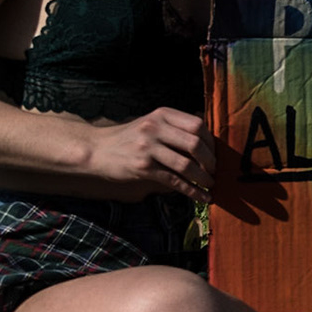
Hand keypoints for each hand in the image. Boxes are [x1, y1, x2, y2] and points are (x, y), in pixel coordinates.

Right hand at [85, 108, 214, 202]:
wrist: (96, 149)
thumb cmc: (129, 138)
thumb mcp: (151, 124)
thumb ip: (175, 128)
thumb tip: (209, 142)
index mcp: (162, 115)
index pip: (197, 125)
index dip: (211, 141)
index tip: (216, 153)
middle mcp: (155, 128)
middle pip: (195, 144)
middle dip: (211, 160)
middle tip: (215, 171)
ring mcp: (147, 147)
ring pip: (186, 164)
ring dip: (203, 177)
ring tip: (210, 184)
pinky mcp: (142, 168)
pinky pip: (174, 181)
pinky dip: (192, 190)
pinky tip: (202, 196)